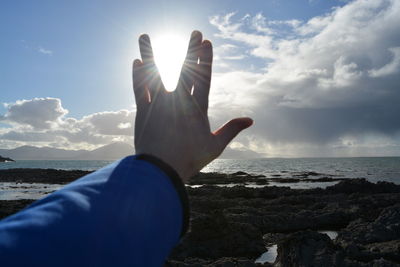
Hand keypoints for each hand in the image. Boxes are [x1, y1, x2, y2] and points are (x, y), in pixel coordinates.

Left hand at [132, 31, 252, 180]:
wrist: (161, 170)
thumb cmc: (189, 160)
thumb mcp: (215, 147)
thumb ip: (231, 130)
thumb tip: (250, 119)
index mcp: (197, 109)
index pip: (205, 78)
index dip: (206, 60)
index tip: (207, 43)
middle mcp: (178, 101)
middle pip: (186, 70)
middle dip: (192, 50)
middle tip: (195, 32)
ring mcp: (159, 104)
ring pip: (154, 73)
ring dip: (150, 53)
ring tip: (145, 35)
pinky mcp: (143, 111)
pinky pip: (139, 89)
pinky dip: (137, 75)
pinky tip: (136, 61)